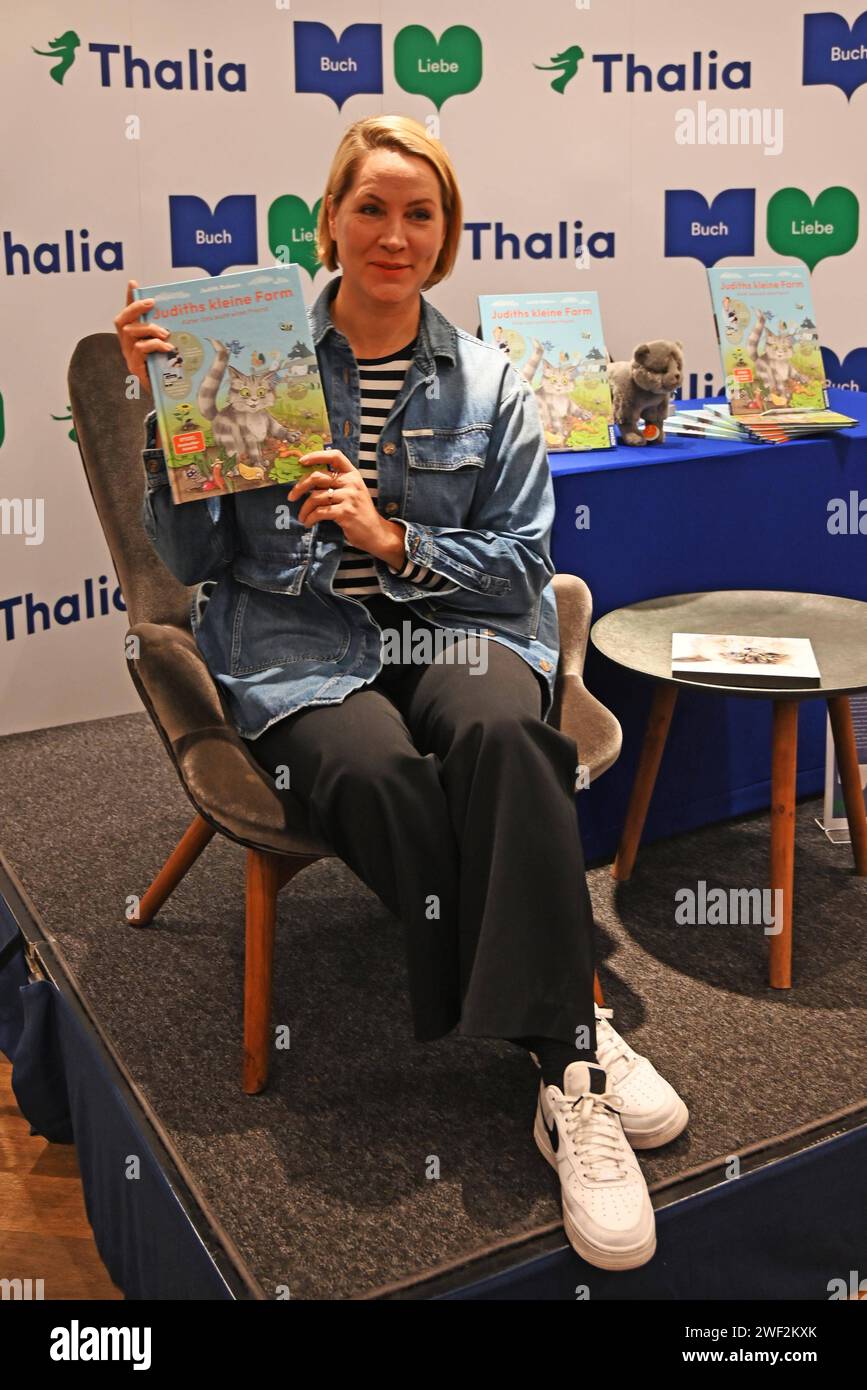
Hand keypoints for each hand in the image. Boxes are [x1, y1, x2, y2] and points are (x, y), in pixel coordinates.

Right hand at [114, 279, 175, 395]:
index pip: (128, 314)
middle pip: (121, 320)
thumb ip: (168, 334)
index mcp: (134, 338)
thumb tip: (181, 316)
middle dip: (135, 308)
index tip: (133, 283)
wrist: (166, 398)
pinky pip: (140, 350)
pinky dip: (154, 345)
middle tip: (151, 303)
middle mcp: (127, 345)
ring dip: (148, 328)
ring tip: (165, 332)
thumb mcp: (168, 349)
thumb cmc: (168, 370)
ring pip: (130, 333)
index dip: (129, 298)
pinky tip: (168, 347)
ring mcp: (129, 357)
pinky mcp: (135, 368)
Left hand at [288, 449, 405, 565]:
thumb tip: (309, 482)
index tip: (301, 461)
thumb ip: (336, 484)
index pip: (335, 456)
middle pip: (318, 477)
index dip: (316, 456)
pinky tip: (308, 523)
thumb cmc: (360, 512)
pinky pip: (319, 512)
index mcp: (353, 474)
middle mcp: (351, 483)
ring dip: (304, 509)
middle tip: (291, 497)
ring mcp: (349, 497)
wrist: (376, 533)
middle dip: (300, 487)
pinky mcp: (345, 513)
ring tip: (302, 517)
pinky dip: (310, 518)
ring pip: (315, 497)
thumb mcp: (352, 493)